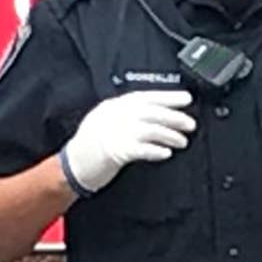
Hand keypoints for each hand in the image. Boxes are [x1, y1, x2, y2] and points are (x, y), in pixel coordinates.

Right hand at [58, 89, 195, 194]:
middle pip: (152, 112)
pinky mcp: (116, 151)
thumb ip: (128, 114)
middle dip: (175, 117)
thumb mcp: (106, 120)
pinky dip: (156, 150)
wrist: (72, 165)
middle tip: (190, 123)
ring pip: (151, 130)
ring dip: (169, 135)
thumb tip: (158, 115)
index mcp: (114, 106)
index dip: (168, 97)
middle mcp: (116, 116)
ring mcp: (116, 133)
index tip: (186, 99)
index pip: (146, 97)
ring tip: (182, 141)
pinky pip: (142, 149)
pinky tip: (166, 153)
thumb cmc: (90, 145)